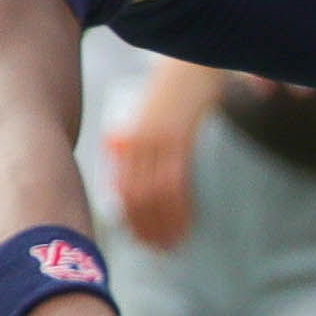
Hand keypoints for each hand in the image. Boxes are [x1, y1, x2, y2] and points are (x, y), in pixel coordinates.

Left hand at [108, 65, 226, 250]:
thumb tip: (123, 163)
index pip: (123, 190)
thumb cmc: (173, 93)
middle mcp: (137, 145)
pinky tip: (186, 224)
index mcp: (129, 142)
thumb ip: (136, 140)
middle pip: (136, 196)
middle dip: (146, 227)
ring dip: (163, 224)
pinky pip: (177, 182)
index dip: (131, 218)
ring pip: (155, 194)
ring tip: (171, 245)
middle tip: (156, 249)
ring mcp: (158, 143)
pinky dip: (180, 209)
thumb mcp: (149, 118)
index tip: (141, 238)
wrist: (192, 66)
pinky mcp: (179, 140)